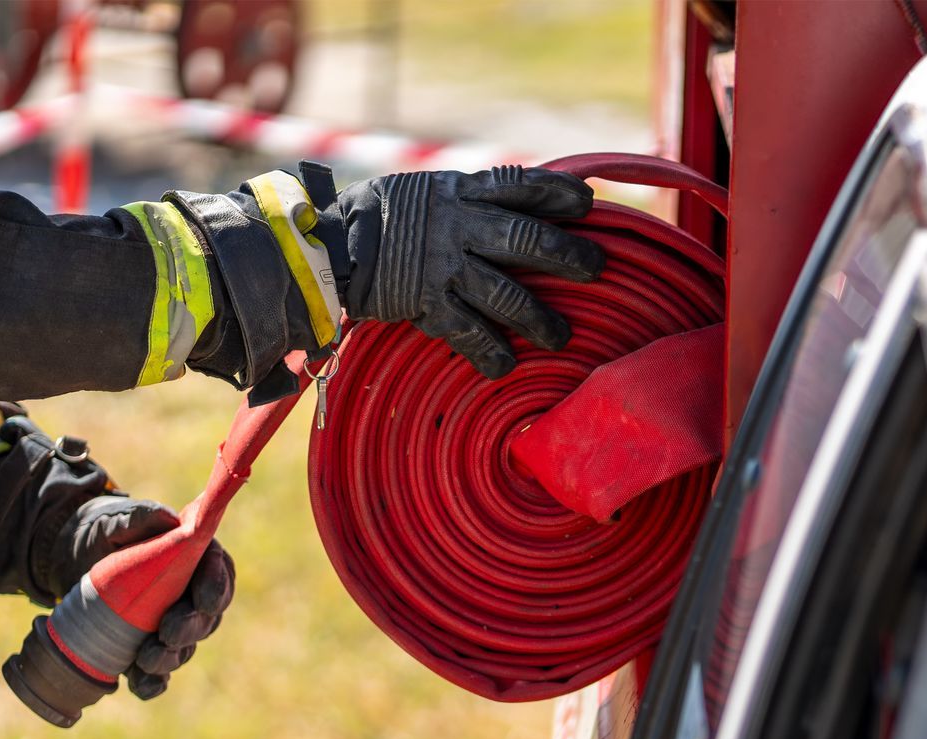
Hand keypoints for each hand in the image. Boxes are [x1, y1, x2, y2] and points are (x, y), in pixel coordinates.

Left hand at [52, 496, 234, 699]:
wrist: (70, 558)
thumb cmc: (102, 533)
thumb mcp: (114, 520)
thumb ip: (140, 517)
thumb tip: (168, 521)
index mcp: (195, 558)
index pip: (219, 574)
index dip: (216, 588)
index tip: (205, 599)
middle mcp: (189, 596)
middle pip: (205, 618)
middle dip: (190, 628)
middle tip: (168, 633)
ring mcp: (169, 626)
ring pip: (183, 648)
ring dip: (169, 658)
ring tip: (146, 660)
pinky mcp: (146, 648)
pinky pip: (157, 673)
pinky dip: (151, 683)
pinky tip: (140, 685)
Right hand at [339, 165, 605, 377]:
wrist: (330, 245)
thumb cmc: (384, 216)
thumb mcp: (428, 190)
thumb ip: (472, 198)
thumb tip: (522, 206)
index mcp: (461, 192)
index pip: (520, 185)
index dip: (557, 193)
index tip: (588, 203)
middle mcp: (458, 227)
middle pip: (526, 240)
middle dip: (567, 255)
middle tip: (597, 268)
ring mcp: (444, 267)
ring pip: (506, 294)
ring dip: (538, 318)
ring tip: (561, 336)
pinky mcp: (427, 303)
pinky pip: (468, 332)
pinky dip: (490, 352)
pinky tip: (506, 365)